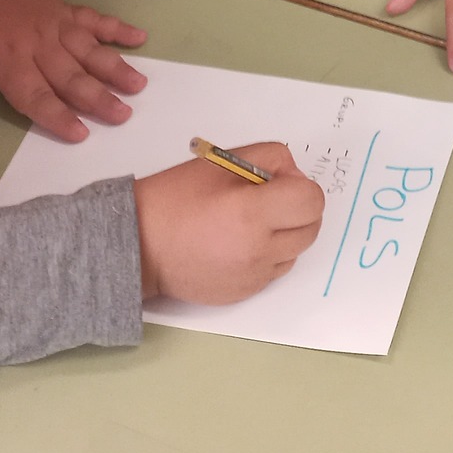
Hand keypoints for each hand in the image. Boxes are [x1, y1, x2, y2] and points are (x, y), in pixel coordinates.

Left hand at [0, 0, 146, 141]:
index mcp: (5, 57)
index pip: (34, 94)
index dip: (57, 116)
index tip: (81, 134)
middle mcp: (37, 42)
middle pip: (71, 75)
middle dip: (98, 98)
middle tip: (123, 116)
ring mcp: (54, 22)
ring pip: (89, 49)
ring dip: (115, 68)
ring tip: (138, 86)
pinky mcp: (62, 7)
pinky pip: (94, 19)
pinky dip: (117, 27)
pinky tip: (140, 37)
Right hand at [135, 142, 325, 303]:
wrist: (140, 246)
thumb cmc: (177, 198)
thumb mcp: (223, 161)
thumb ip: (270, 159)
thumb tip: (296, 178)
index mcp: (253, 213)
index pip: (311, 201)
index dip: (300, 188)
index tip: (278, 184)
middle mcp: (258, 251)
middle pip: (310, 228)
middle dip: (297, 210)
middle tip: (268, 201)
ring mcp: (253, 277)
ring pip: (295, 251)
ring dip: (284, 234)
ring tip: (250, 224)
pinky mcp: (244, 293)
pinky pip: (274, 270)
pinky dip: (267, 255)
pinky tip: (239, 244)